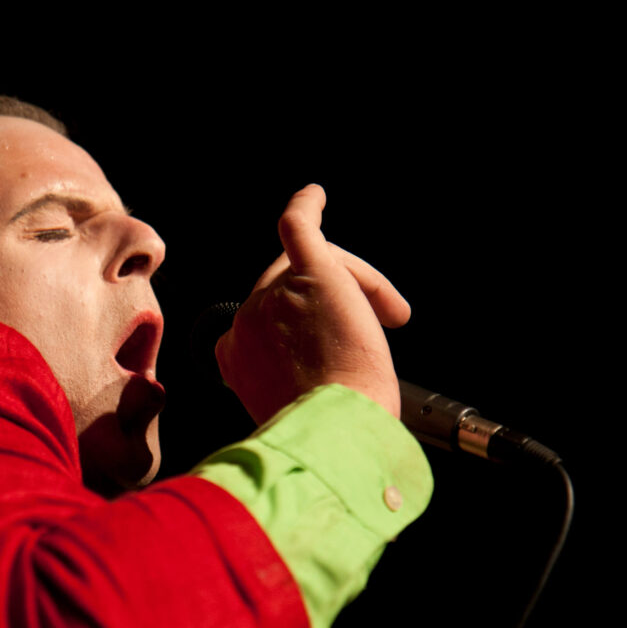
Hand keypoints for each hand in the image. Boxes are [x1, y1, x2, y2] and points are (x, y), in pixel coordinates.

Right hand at [215, 185, 409, 422]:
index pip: (269, 317)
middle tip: (384, 323)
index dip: (305, 327)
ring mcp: (273, 294)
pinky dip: (307, 207)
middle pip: (290, 285)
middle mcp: (246, 318)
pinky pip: (299, 227)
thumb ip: (290, 374)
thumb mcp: (293, 403)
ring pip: (313, 266)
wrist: (337, 432)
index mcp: (234, 352)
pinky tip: (315, 195)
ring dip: (357, 285)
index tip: (331, 352)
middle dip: (337, 299)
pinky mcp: (309, 273)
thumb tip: (324, 367)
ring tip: (392, 316)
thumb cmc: (327, 429)